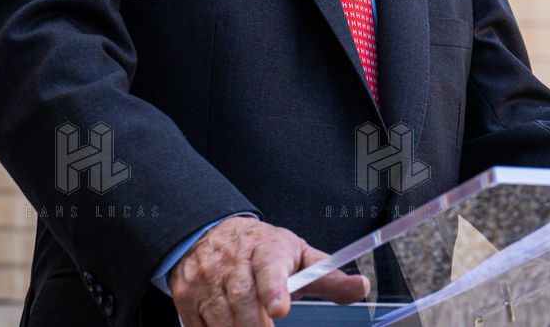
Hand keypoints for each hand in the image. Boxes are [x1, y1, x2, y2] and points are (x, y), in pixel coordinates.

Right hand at [169, 216, 367, 325]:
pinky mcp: (187, 296)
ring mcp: (207, 279)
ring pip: (220, 316)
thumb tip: (362, 287)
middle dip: (256, 325)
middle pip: (243, 300)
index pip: (270, 268)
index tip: (280, 307)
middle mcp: (234, 262)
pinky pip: (198, 326)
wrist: (211, 232)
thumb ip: (329, 276)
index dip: (274, 289)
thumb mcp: (299, 255)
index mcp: (267, 249)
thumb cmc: (264, 249)